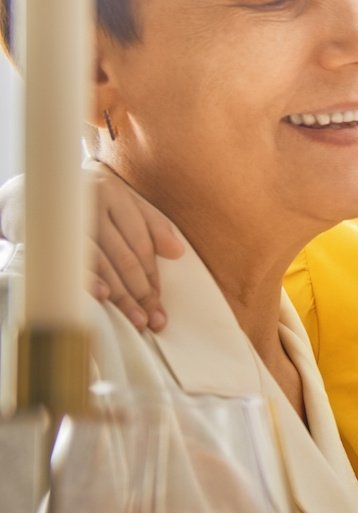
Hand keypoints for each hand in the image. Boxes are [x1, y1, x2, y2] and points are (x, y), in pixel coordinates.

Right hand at [0, 168, 184, 330]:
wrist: (25, 196)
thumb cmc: (82, 202)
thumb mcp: (119, 203)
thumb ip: (151, 224)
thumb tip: (177, 252)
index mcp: (114, 193)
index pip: (141, 243)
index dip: (153, 276)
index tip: (159, 303)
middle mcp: (92, 202)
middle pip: (125, 256)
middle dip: (142, 292)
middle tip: (152, 319)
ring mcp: (68, 217)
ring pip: (102, 262)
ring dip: (121, 294)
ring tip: (136, 319)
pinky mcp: (47, 233)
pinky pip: (72, 260)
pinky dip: (89, 279)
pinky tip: (102, 296)